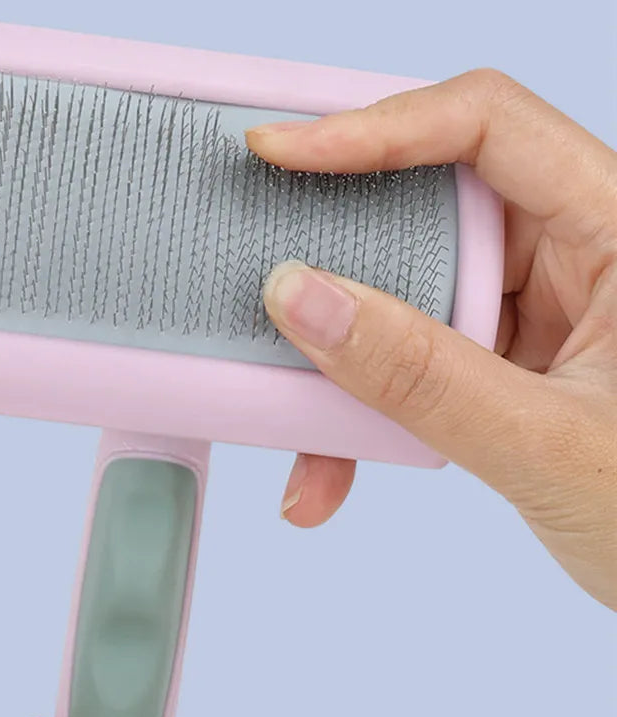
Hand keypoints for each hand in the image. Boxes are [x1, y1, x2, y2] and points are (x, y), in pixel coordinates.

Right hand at [247, 69, 616, 610]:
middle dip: (337, 259)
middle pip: (425, 210)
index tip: (281, 154)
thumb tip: (303, 299)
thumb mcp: (548, 445)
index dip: (375, 130)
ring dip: (343, 364)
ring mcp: (532, 310)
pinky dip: (364, 413)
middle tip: (262, 278)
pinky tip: (332, 466)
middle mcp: (573, 253)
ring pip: (404, 298)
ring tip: (298, 417)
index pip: (487, 129)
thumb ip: (422, 375)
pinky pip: (410, 361)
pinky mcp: (499, 360)